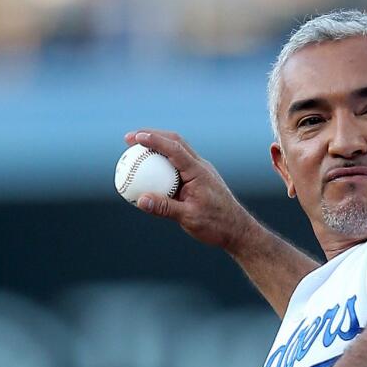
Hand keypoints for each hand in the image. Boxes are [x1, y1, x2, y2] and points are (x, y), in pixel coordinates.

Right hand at [123, 129, 254, 249]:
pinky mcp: (198, 180)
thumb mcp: (189, 218)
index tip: (136, 137)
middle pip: (175, 142)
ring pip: (176, 151)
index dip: (154, 140)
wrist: (237, 231)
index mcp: (199, 172)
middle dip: (152, 136)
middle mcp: (200, 167)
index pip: (175, 149)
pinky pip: (177, 166)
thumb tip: (141, 200)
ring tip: (135, 150)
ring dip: (157, 146)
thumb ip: (165, 208)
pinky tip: (148, 172)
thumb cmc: (217, 225)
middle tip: (129, 139)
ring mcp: (200, 172)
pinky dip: (162, 163)